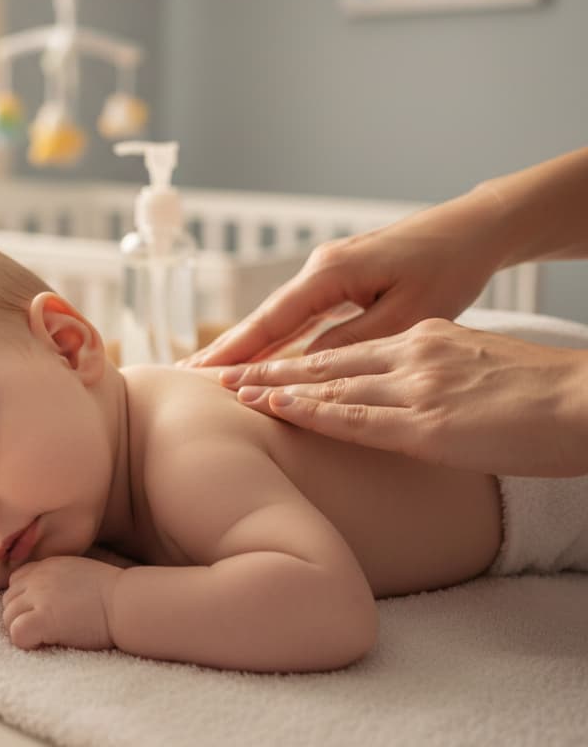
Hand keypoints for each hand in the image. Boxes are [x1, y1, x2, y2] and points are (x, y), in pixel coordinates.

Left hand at [2, 556, 120, 650]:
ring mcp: (39, 597)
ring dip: (22, 630)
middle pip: (8, 601)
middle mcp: (39, 577)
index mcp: (48, 565)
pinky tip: (44, 643)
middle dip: (20, 617)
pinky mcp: (44, 619)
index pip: (16, 581)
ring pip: (8, 618)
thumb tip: (49, 597)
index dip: (24, 600)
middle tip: (43, 630)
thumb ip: (58, 579)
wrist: (128, 602)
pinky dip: (26, 642)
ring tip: (46, 638)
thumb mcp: (80, 572)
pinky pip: (16, 634)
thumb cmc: (113, 593)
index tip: (40, 612)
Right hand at [183, 191, 504, 366]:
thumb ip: (353, 342)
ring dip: (247, 346)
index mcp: (331, 273)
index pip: (271, 321)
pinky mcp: (341, 281)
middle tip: (184, 378)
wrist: (474, 228)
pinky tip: (260, 355)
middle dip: (226, 349)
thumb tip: (305, 368)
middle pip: (263, 318)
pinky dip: (276, 337)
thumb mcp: (407, 313)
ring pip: (278, 318)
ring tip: (211, 373)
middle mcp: (320, 269)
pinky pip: (299, 316)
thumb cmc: (449, 266)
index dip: (235, 351)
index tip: (201, 375)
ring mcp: (328, 274)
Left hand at [221, 318, 587, 477]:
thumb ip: (432, 371)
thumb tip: (404, 391)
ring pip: (327, 383)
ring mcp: (416, 386)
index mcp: (422, 338)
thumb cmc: (542, 392)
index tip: (256, 362)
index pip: (342, 347)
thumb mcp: (475, 364)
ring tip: (229, 390)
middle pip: (322, 358)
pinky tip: (276, 407)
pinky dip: (309, 411)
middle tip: (219, 370)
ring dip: (273, 387)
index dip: (294, 357)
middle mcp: (411, 353)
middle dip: (267, 366)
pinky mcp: (427, 423)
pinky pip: (354, 416)